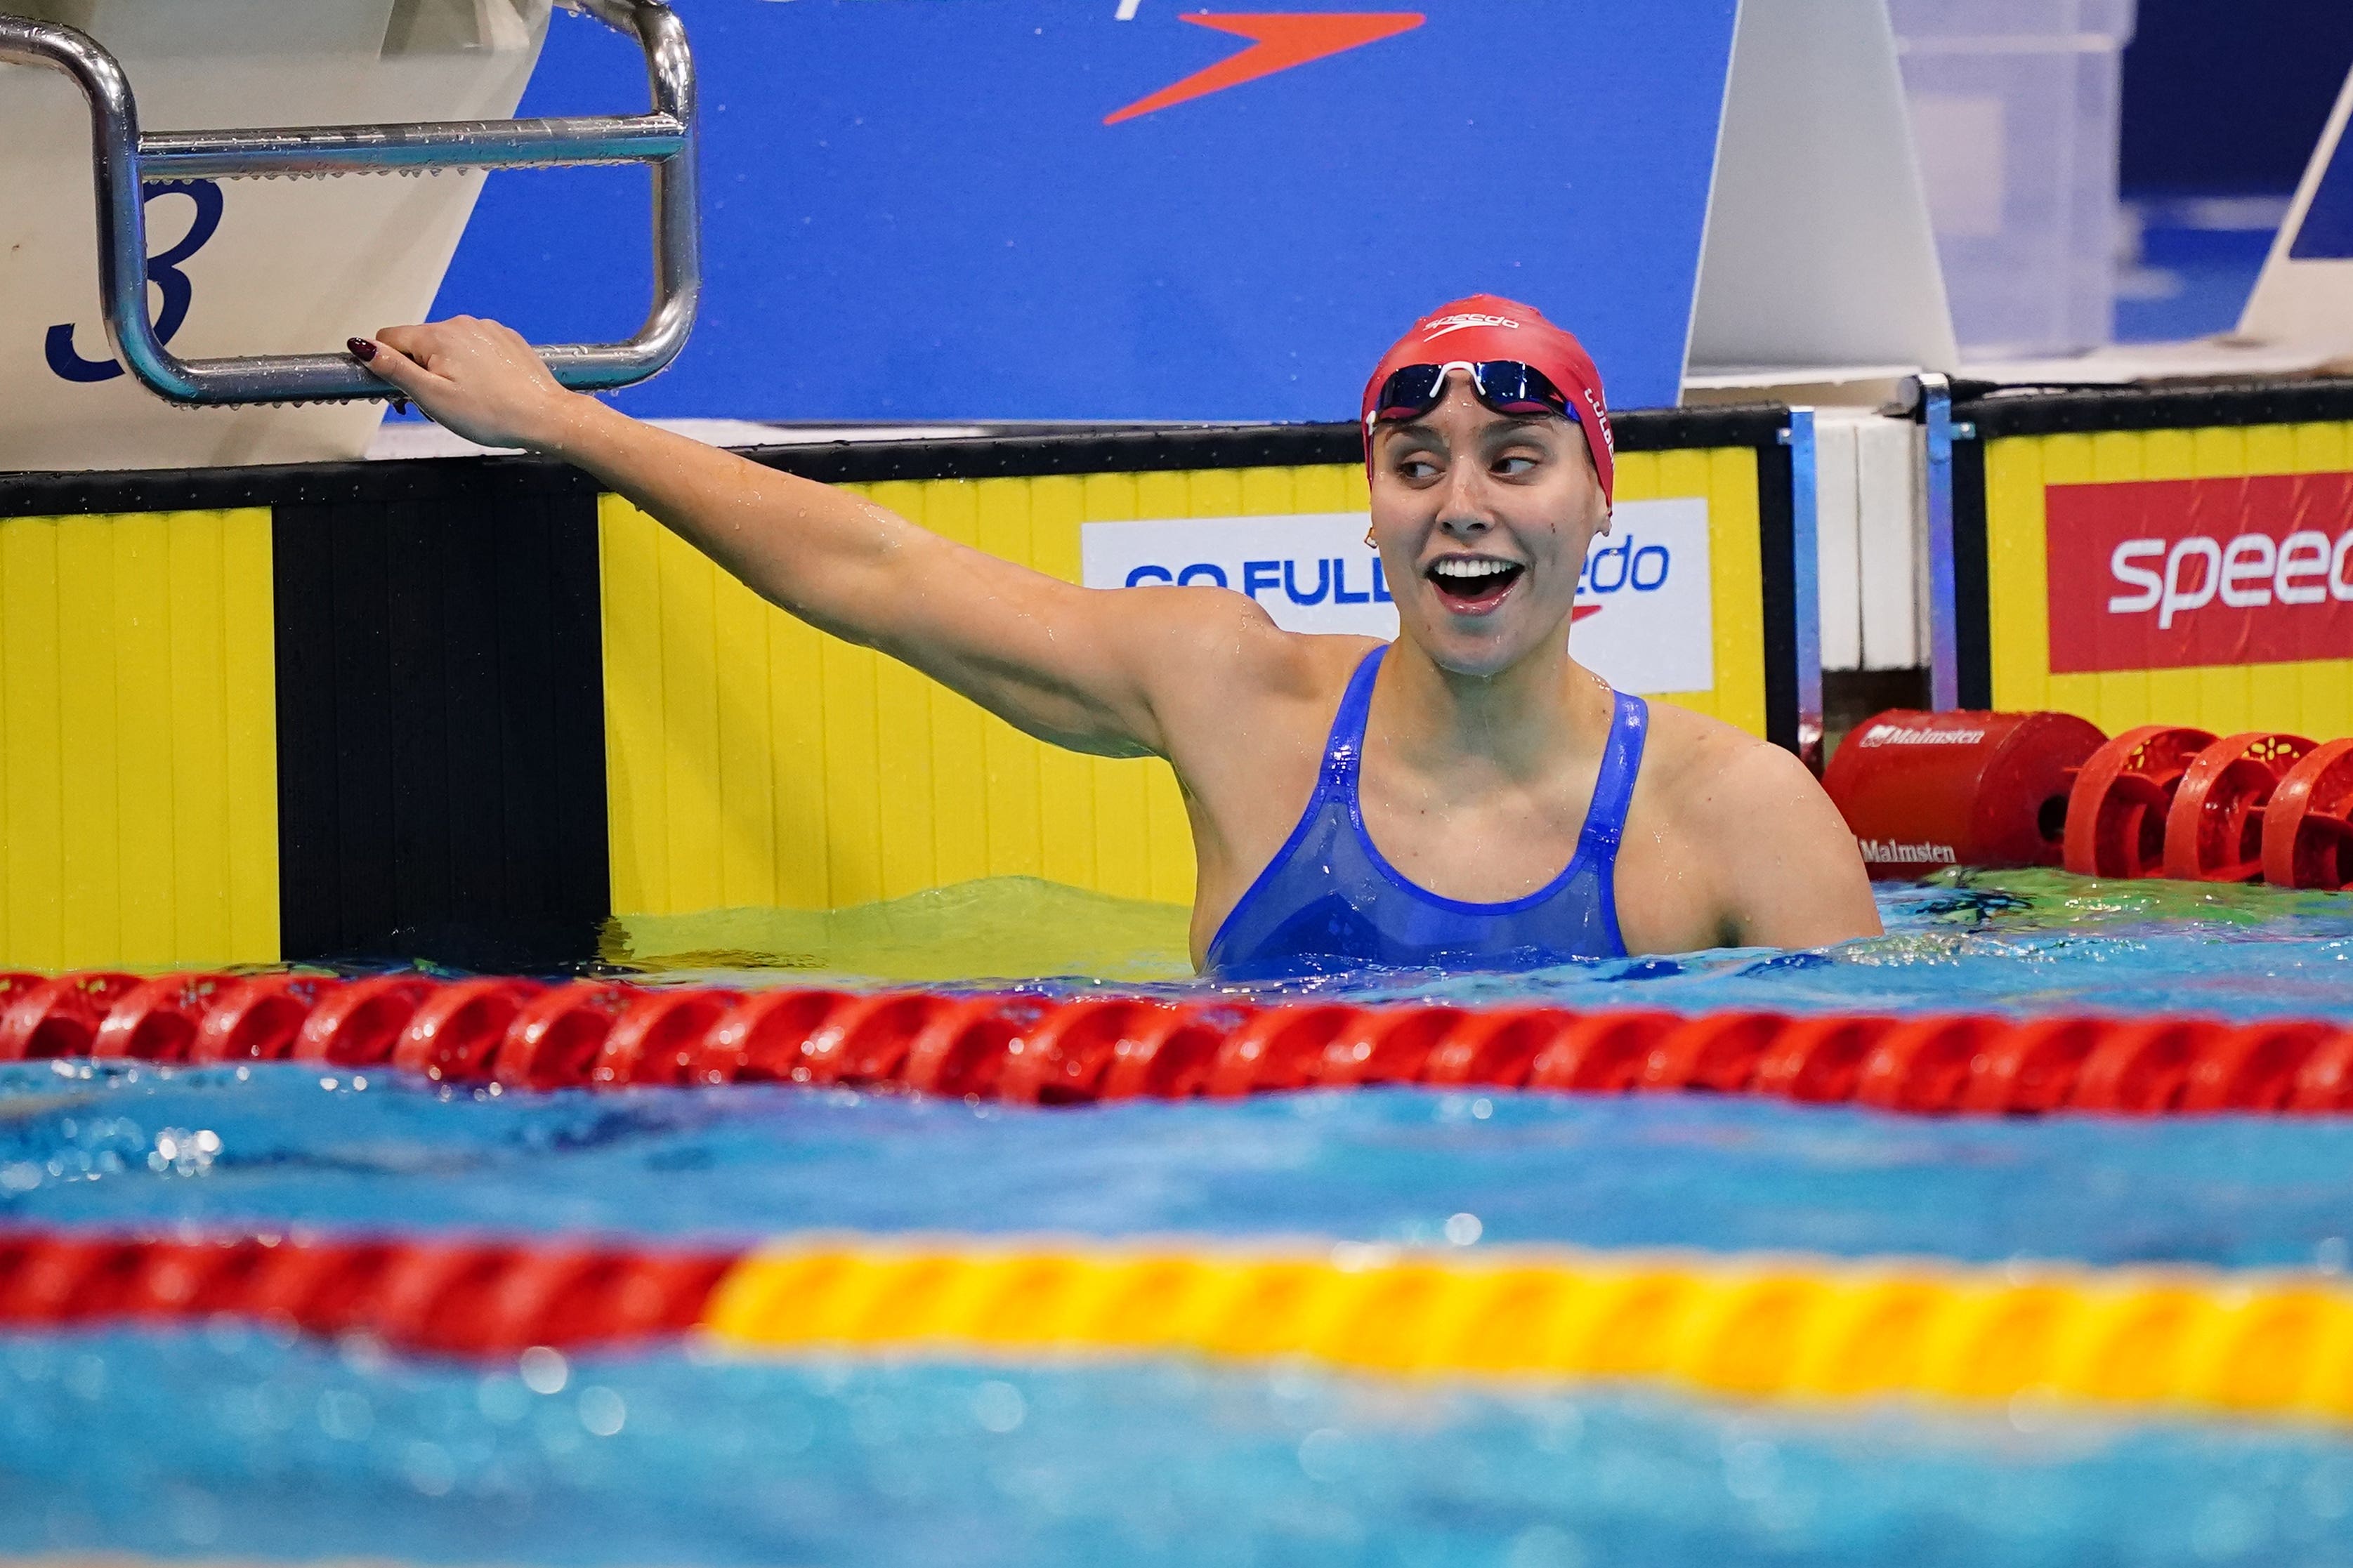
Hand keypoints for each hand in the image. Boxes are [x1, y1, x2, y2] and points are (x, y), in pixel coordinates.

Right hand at [350, 316, 586, 451]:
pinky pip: (475, 350)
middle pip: (419, 344)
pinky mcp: (506, 340)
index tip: (401, 394)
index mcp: (438, 336)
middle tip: (437, 406)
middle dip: (419, 372)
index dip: (388, 368)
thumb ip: (394, 369)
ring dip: (446, 371)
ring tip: (466, 401)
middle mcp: (462, 324)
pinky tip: (486, 391)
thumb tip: (361, 346)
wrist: (546, 418)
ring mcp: (487, 330)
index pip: (389, 339)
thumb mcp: (432, 397)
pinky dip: (472, 368)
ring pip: (448, 348)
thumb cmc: (492, 414)